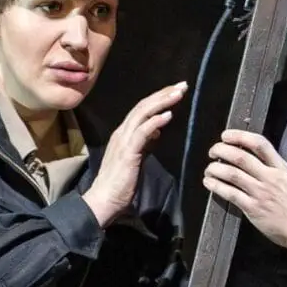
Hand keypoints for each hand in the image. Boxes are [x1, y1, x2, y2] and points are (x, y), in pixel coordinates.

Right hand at [83, 83, 186, 225]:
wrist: (104, 201)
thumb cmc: (120, 183)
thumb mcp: (136, 157)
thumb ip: (145, 143)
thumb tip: (157, 130)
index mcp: (124, 134)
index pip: (142, 109)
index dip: (159, 98)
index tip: (175, 91)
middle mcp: (122, 133)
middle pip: (143, 106)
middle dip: (164, 94)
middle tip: (182, 85)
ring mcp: (123, 141)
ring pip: (143, 114)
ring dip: (162, 102)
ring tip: (178, 93)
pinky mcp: (128, 152)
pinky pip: (142, 132)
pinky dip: (155, 122)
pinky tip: (168, 115)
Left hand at [203, 130, 286, 266]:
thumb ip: (274, 165)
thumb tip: (253, 154)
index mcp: (280, 167)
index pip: (259, 144)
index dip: (240, 136)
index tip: (227, 135)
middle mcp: (269, 178)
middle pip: (240, 157)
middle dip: (222, 150)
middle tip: (213, 150)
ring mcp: (260, 193)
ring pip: (232, 174)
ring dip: (215, 168)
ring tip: (209, 168)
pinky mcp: (253, 208)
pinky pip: (230, 194)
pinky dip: (216, 186)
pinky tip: (209, 183)